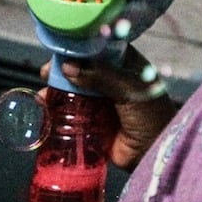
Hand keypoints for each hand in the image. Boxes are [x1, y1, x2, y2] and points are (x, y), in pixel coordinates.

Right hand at [43, 47, 178, 169]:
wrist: (156, 153)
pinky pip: (73, 114)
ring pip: (75, 92)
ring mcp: (102, 103)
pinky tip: (47, 110)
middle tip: (47, 73)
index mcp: (127, 67)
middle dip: (63, 71)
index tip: (60, 50)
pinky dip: (59, 112)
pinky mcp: (94, 123)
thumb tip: (68, 67)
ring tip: (44, 96)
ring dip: (58, 92)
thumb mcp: (129, 90)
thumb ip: (100, 77)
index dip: (80, 49)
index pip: (99, 50)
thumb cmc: (152, 116)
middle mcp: (113, 82)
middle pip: (83, 71)